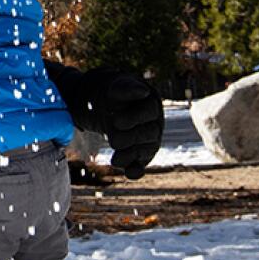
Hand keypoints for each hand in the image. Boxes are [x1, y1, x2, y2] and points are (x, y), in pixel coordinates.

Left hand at [45, 63, 162, 179]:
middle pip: (148, 134)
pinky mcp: (139, 156)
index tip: (116, 122)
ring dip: (130, 156)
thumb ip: (127, 88)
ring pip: (144, 151)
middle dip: (130, 138)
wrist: (105, 106)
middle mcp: (153, 124)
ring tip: (115, 160)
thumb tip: (142, 91)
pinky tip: (130, 173)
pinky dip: (136, 170)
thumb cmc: (114, 95)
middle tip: (113, 140)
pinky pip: (140, 165)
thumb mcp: (116, 86)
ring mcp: (147, 141)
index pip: (149, 112)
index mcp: (150, 104)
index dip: (134, 118)